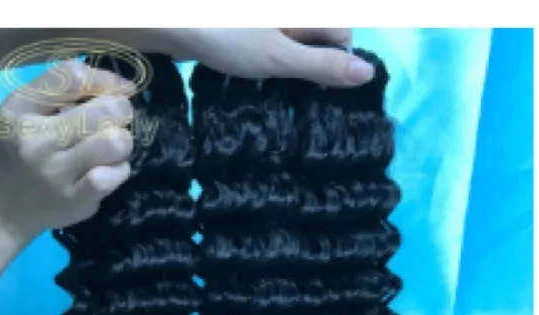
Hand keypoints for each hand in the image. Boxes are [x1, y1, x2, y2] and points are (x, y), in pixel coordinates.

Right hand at [0, 60, 133, 268]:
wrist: (1, 207)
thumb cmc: (18, 150)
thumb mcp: (24, 109)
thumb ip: (63, 89)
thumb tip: (122, 86)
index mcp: (22, 111)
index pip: (73, 78)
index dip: (105, 79)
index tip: (118, 87)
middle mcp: (38, 142)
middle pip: (103, 111)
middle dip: (120, 109)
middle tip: (116, 117)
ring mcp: (57, 175)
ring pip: (114, 143)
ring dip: (123, 139)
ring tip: (112, 143)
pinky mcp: (74, 202)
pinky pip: (113, 176)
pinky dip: (120, 168)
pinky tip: (109, 168)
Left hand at [159, 28, 373, 86]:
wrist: (170, 19)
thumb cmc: (226, 35)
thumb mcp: (280, 57)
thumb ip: (323, 65)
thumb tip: (367, 74)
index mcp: (306, 8)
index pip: (342, 33)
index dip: (331, 62)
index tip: (310, 83)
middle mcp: (291, 9)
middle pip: (319, 36)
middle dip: (307, 61)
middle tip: (281, 77)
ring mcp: (268, 18)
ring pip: (294, 39)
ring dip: (286, 61)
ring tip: (263, 73)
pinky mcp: (249, 25)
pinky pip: (271, 38)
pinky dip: (266, 54)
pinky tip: (248, 64)